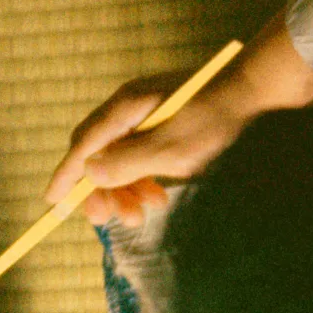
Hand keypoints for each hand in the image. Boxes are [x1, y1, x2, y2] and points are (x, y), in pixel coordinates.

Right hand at [45, 13, 312, 226]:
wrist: (260, 91)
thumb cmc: (216, 119)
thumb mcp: (171, 148)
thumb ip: (128, 162)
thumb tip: (89, 173)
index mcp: (125, 108)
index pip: (83, 146)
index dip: (67, 176)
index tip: (53, 203)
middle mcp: (131, 109)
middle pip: (98, 154)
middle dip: (102, 190)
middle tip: (110, 220)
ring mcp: (148, 116)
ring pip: (121, 160)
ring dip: (126, 189)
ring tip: (145, 212)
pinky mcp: (166, 125)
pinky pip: (142, 157)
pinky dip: (144, 180)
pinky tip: (159, 196)